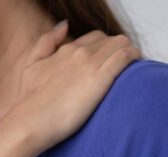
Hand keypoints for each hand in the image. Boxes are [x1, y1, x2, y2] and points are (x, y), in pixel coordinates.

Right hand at [0, 22, 141, 153]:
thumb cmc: (30, 100)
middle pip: (110, 40)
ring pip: (121, 44)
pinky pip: (125, 57)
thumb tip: (64, 24)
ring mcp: (91, 64)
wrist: (31, 121)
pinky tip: (137, 67)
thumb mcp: (32, 64)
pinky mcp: (101, 78)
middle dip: (120, 50)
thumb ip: (47, 42)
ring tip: (134, 68)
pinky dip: (134, 57)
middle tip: (125, 67)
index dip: (105, 48)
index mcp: (66, 49)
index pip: (95, 38)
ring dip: (130, 53)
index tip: (110, 61)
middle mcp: (80, 52)